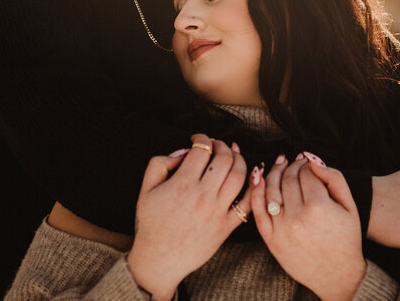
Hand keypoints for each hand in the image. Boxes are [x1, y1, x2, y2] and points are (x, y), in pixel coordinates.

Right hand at [125, 134, 247, 298]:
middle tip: (217, 145)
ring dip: (239, 160)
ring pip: (240, 175)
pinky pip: (247, 203)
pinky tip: (251, 176)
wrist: (158, 260)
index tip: (199, 139)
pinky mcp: (226, 226)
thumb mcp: (145, 189)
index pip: (202, 149)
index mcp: (182, 183)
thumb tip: (183, 152)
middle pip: (225, 158)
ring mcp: (217, 211)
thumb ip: (160, 163)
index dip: (202, 138)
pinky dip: (253, 187)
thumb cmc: (150, 224)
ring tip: (232, 156)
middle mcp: (203, 195)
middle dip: (222, 145)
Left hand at [250, 152, 366, 300]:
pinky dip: (256, 191)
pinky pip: (257, 210)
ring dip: (274, 173)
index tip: (308, 163)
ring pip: (270, 190)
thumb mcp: (350, 206)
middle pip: (287, 179)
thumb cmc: (347, 238)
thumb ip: (334, 178)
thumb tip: (312, 159)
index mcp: (319, 207)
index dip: (307, 164)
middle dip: (292, 166)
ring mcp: (281, 229)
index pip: (305, 173)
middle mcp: (297, 217)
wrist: (338, 274)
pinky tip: (259, 178)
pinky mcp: (271, 240)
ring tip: (280, 165)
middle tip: (295, 162)